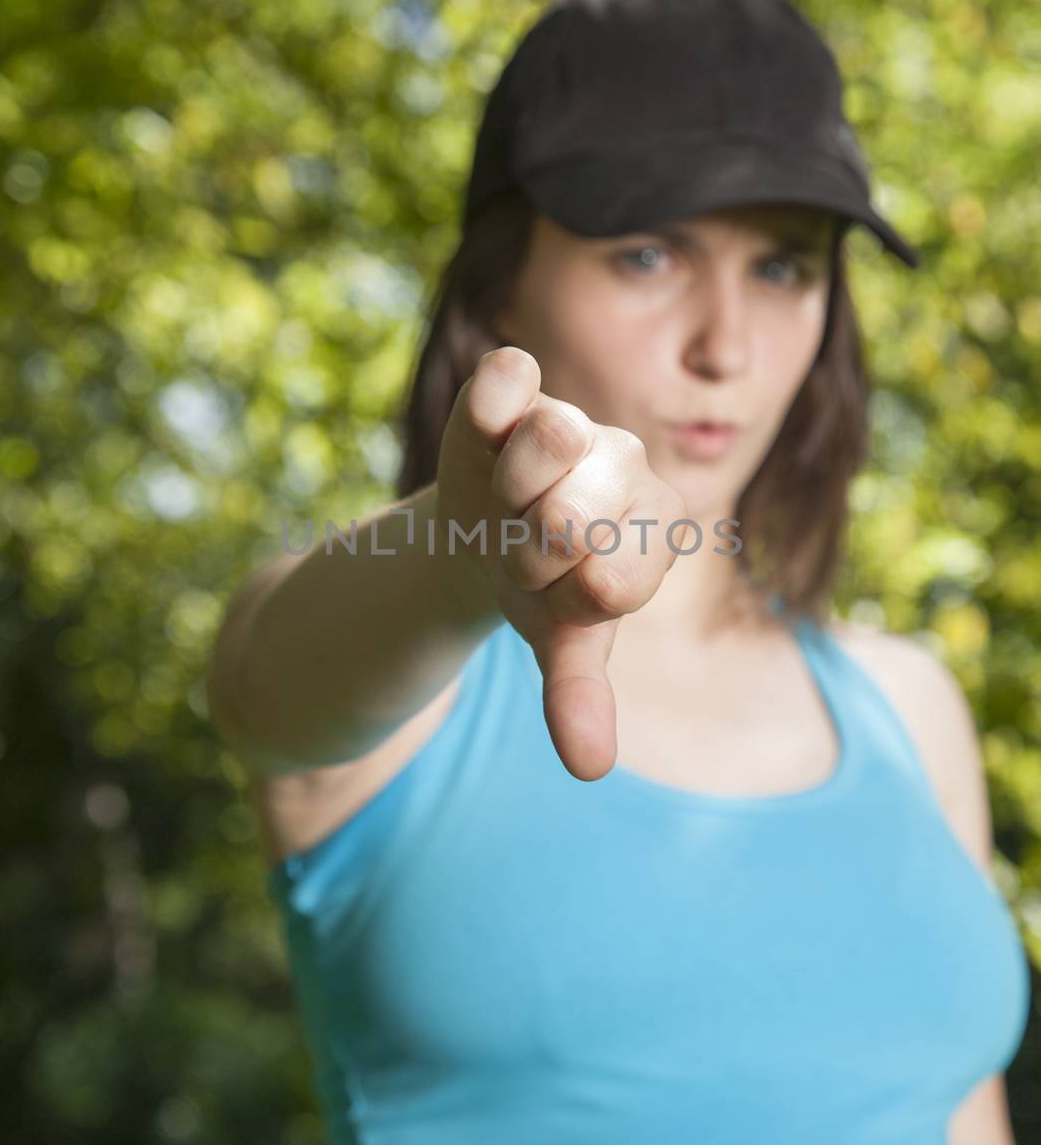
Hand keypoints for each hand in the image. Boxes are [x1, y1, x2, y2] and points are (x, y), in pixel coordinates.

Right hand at [435, 345, 690, 780]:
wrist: (486, 530)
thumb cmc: (544, 588)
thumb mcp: (564, 645)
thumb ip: (579, 697)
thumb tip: (589, 768)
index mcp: (659, 527)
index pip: (613, 582)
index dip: (566, 603)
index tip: (559, 597)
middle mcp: (627, 464)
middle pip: (574, 519)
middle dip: (528, 557)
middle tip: (525, 554)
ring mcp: (572, 421)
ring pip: (551, 442)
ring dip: (508, 495)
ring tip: (506, 503)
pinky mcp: (512, 389)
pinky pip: (508, 375)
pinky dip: (491, 399)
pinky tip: (485, 431)